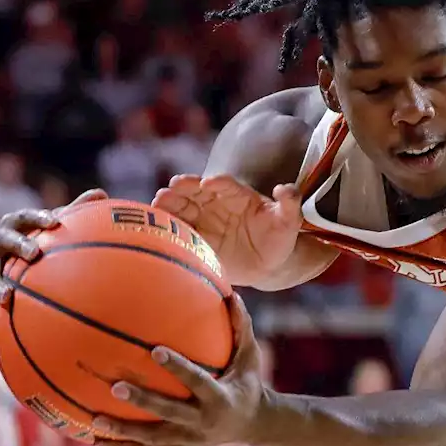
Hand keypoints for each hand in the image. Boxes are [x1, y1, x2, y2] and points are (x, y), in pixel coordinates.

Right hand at [0, 188, 107, 338]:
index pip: (22, 218)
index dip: (37, 218)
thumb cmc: (41, 244)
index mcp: (15, 228)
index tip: (55, 222)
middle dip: (17, 245)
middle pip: (3, 240)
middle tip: (34, 253)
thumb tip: (101, 193)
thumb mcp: (55, 228)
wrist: (11, 266)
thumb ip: (75, 212)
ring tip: (7, 297)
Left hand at [93, 294, 264, 445]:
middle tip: (115, 387)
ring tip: (95, 421)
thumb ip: (241, 327)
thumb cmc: (249, 382)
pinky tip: (95, 442)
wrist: (253, 425)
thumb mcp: (251, 357)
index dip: (177, 367)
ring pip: (152, 438)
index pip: (197, 381)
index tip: (155, 350)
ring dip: (123, 431)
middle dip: (142, 401)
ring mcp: (188, 440)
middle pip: (168, 412)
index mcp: (220, 398)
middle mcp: (203, 422)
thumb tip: (231, 294)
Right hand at [152, 175, 300, 285]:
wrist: (267, 262)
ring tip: (159, 201)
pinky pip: (180, 230)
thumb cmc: (278, 236)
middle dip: (186, 188)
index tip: (208, 183)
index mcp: (240, 195)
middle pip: (199, 192)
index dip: (218, 182)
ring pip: (185, 207)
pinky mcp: (197, 238)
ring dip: (171, 203)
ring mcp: (205, 220)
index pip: (227, 185)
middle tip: (172, 187)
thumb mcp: (288, 220)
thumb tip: (285, 189)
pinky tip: (156, 224)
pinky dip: (169, 227)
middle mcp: (218, 203)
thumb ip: (289, 203)